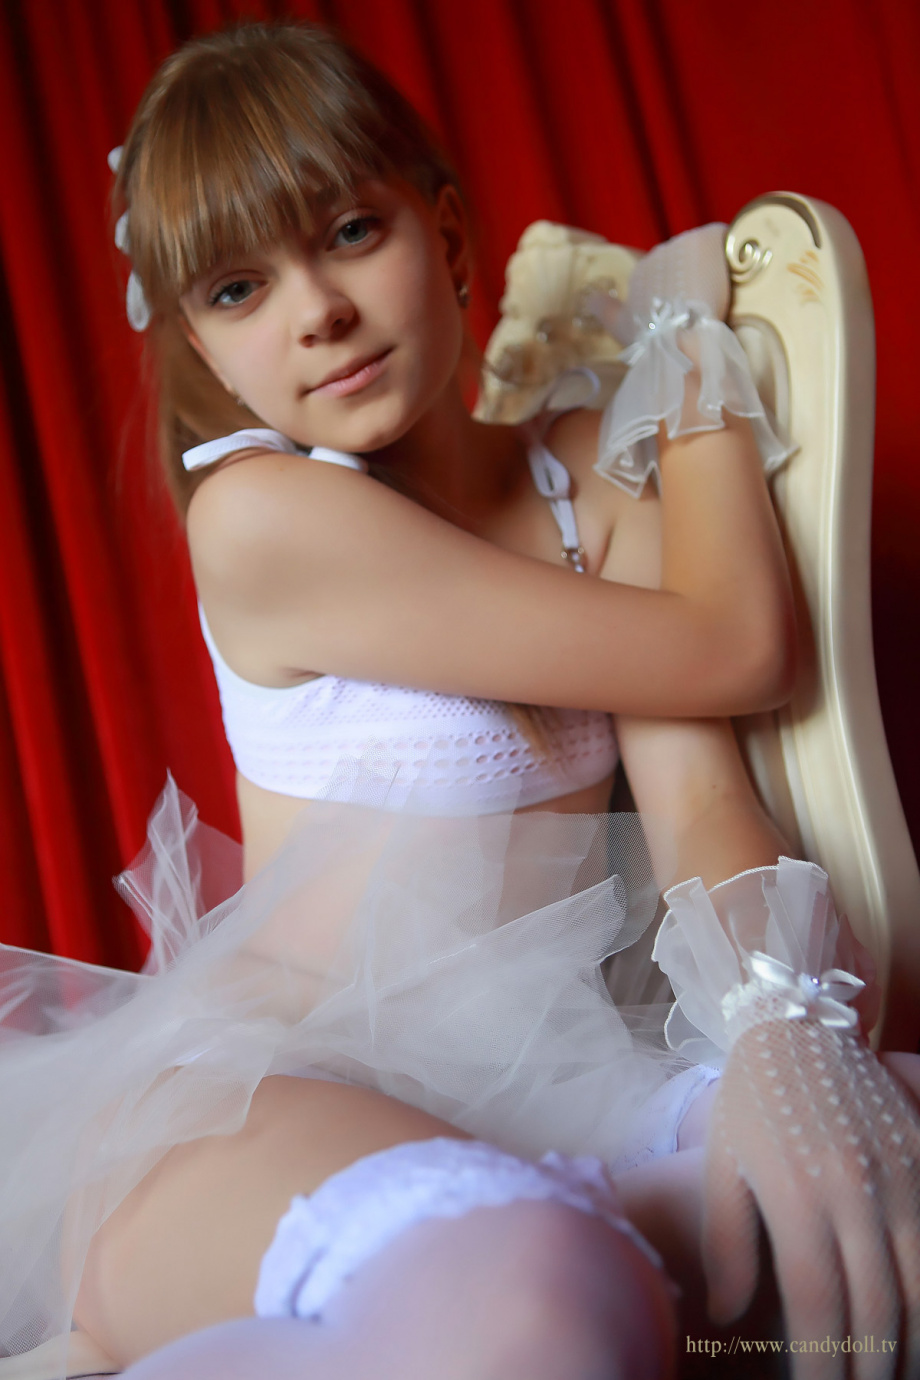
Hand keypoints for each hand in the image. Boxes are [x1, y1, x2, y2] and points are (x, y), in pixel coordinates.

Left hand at [703, 1019, 919, 1379]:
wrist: (801, 1021)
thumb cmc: (752, 1098)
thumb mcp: (723, 1166)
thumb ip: (727, 1245)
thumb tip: (728, 1319)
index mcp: (797, 1192)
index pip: (818, 1305)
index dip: (820, 1365)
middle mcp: (856, 1188)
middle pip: (878, 1310)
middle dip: (869, 1371)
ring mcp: (901, 1175)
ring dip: (911, 1347)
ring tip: (893, 1376)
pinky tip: (916, 1327)